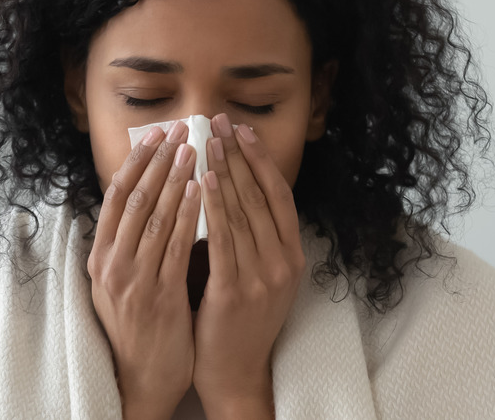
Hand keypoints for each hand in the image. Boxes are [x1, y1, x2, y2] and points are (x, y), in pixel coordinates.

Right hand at [88, 121, 200, 418]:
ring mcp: (132, 280)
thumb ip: (130, 243)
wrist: (141, 379)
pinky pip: (175, 246)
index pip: (116, 196)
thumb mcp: (121, 281)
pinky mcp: (158, 296)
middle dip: (158, 160)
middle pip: (133, 198)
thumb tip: (147, 198)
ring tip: (194, 149)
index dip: (136, 161)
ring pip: (154, 217)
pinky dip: (188, 214)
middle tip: (180, 129)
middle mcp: (110, 264)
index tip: (155, 134)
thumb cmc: (139, 326)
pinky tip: (202, 192)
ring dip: (175, 179)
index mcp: (100, 257)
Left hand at [193, 114, 305, 418]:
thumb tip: (228, 185)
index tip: (242, 130)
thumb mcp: (258, 274)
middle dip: (238, 155)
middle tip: (219, 122)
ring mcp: (263, 277)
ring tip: (208, 141)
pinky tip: (202, 181)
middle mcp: (284, 262)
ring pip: (243, 212)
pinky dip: (214, 207)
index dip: (261, 159)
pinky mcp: (236, 292)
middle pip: (260, 196)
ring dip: (224, 171)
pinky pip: (224, 239)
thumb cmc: (238, 319)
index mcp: (292, 255)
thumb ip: (250, 236)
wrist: (235, 372)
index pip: (278, 195)